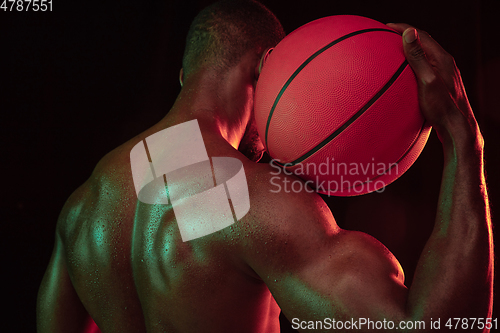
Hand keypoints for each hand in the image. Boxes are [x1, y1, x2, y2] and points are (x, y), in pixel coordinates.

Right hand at [387, 23, 482, 146]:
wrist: (456, 127)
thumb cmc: (441, 107)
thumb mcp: (427, 81)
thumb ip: (418, 57)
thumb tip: (409, 33)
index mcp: (441, 58)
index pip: (421, 36)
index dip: (403, 29)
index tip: (386, 28)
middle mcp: (444, 64)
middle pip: (423, 44)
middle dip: (405, 37)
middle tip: (386, 37)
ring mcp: (444, 74)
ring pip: (424, 57)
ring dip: (409, 52)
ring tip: (392, 54)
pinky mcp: (441, 85)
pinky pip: (424, 69)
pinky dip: (412, 66)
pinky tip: (402, 77)